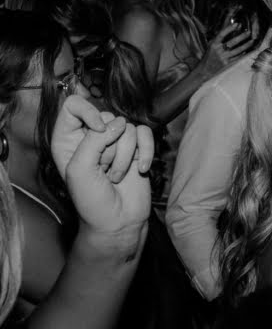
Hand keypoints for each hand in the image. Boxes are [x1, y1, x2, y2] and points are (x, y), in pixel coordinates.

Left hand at [52, 98, 154, 260]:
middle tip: (103, 169)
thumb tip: (120, 123)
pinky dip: (147, 152)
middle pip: (107, 117)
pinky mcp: (138, 149)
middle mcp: (91, 137)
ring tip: (115, 176)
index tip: (98, 130)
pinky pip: (146, 135)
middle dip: (109, 145)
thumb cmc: (91, 201)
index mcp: (68, 139)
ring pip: (128, 128)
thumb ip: (94, 140)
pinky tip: (142, 170)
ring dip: (125, 157)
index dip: (89, 112)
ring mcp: (116, 142)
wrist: (117, 223)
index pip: (74, 106)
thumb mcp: (80, 169)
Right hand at [200, 23, 254, 76]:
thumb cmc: (209, 56)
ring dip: (246, 45)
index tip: (237, 24)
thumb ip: (220, 38)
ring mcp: (223, 58)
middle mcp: (218, 51)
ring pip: (237, 50)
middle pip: (232, 42)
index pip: (222, 34)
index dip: (229, 29)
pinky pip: (237, 58)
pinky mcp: (227, 64)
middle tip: (249, 32)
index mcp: (213, 44)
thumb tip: (230, 29)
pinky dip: (243, 53)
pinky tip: (248, 50)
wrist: (205, 70)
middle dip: (242, 37)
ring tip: (252, 41)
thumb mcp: (211, 45)